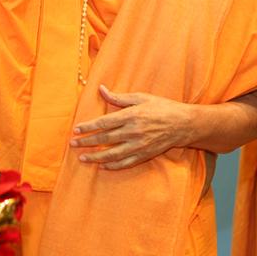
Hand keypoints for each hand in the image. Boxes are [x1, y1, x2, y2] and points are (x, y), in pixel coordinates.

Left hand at [69, 85, 191, 169]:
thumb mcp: (140, 97)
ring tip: (83, 158)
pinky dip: (113, 165)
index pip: (104, 123)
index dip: (88, 127)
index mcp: (131, 115)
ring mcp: (139, 145)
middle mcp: (133, 131)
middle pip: (105, 138)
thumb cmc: (161, 107)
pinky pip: (125, 162)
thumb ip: (119, 97)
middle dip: (87, 142)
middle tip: (73, 144)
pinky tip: (102, 166)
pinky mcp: (145, 155)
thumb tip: (101, 89)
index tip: (76, 130)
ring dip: (95, 156)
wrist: (183, 124)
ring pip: (112, 153)